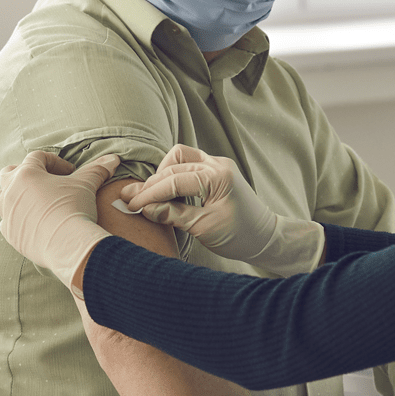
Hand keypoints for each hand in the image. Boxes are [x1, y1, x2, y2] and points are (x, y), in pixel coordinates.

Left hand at [0, 151, 117, 296]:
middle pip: (11, 172)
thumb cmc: (73, 208)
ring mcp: (7, 212)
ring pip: (2, 196)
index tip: (70, 172)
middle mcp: (11, 190)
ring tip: (35, 200)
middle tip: (47, 181)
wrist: (66, 243)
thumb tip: (113, 159)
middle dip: (27, 173)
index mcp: (26, 174)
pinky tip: (36, 222)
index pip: (37, 157)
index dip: (55, 161)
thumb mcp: (87, 184)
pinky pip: (8, 221)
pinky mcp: (9, 232)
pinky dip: (19, 218)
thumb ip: (97, 169)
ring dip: (16, 195)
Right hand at [121, 144, 323, 275]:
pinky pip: (189, 163)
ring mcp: (219, 164)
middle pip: (174, 164)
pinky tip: (164, 191)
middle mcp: (218, 164)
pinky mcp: (217, 170)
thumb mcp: (203, 228)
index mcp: (218, 177)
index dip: (149, 194)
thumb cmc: (239, 236)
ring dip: (163, 174)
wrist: (264, 238)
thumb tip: (145, 208)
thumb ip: (173, 215)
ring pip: (180, 157)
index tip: (130, 205)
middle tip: (131, 200)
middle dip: (152, 183)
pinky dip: (174, 174)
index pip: (173, 180)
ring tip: (148, 195)